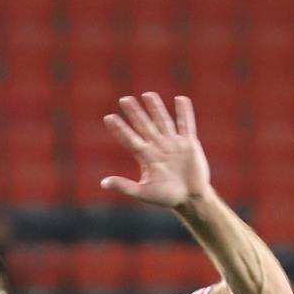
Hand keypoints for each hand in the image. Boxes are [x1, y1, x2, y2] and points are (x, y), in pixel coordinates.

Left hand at [100, 92, 211, 208]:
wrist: (190, 198)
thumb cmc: (167, 197)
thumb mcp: (143, 193)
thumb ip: (124, 187)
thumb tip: (103, 183)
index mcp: (147, 157)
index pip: (130, 139)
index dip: (120, 129)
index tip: (108, 118)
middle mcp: (158, 147)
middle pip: (144, 126)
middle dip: (135, 113)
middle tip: (124, 100)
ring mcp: (174, 143)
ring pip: (163, 121)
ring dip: (156, 108)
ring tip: (147, 95)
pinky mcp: (189, 143)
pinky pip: (186, 124)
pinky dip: (184, 112)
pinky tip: (180, 99)